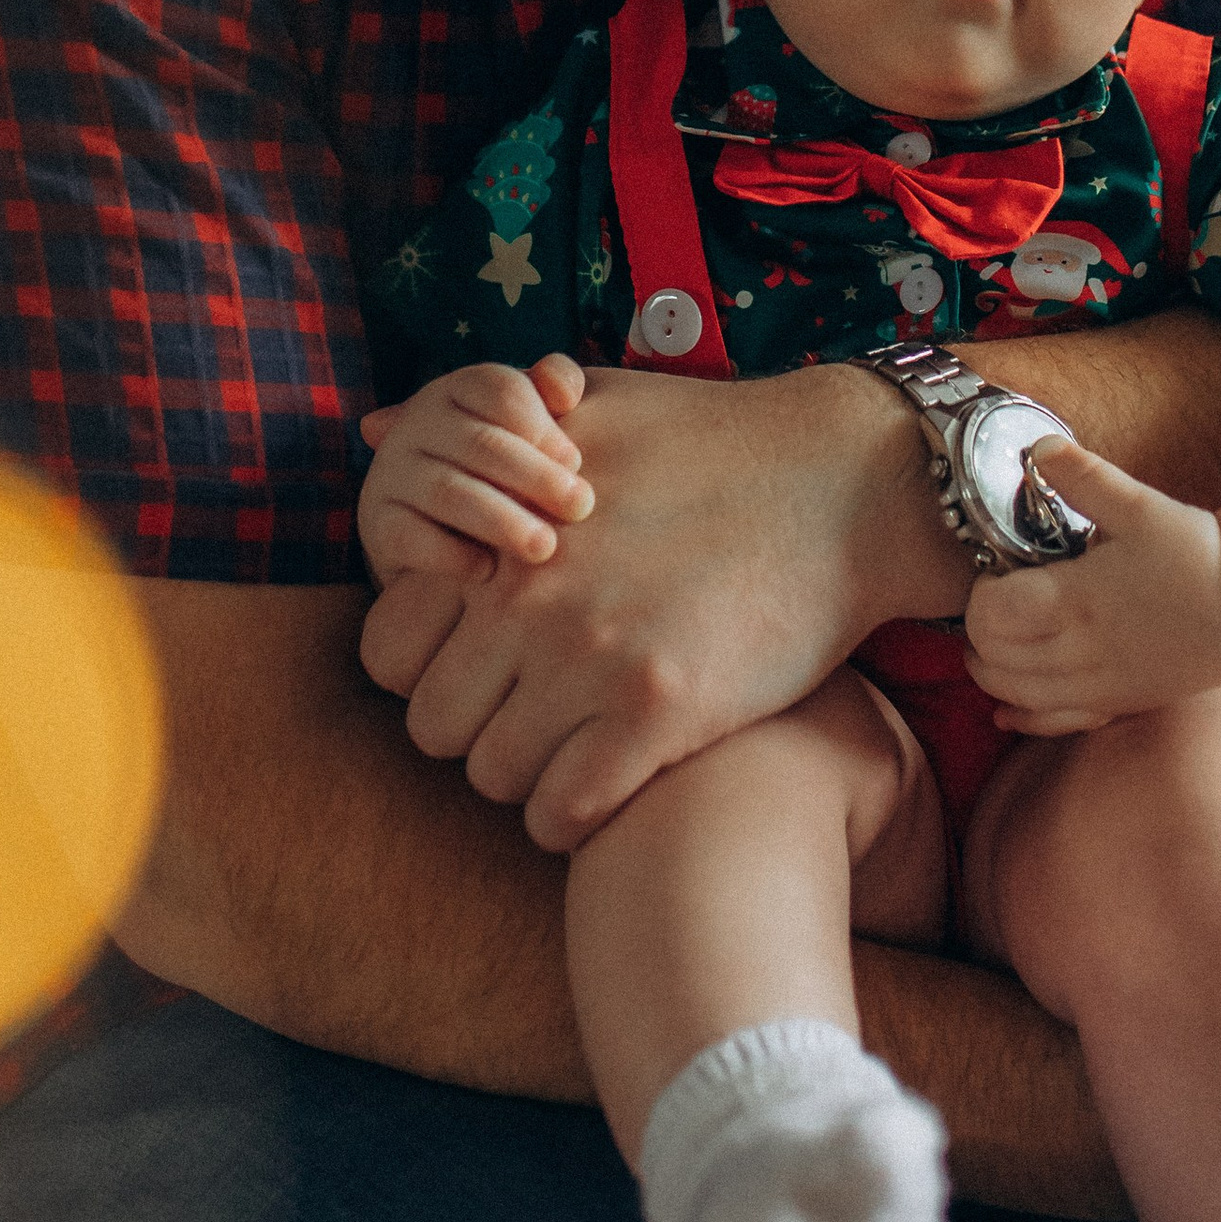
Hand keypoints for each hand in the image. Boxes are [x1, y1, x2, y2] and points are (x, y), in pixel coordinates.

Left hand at [355, 358, 932, 852]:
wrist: (846, 482)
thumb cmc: (717, 439)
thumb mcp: (587, 406)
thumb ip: (476, 424)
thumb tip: (374, 423)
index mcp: (504, 536)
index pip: (388, 647)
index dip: (429, 663)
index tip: (481, 660)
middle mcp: (531, 602)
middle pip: (435, 727)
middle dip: (477, 726)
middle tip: (533, 712)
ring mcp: (593, 663)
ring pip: (493, 778)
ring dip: (530, 772)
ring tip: (579, 742)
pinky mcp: (662, 718)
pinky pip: (563, 815)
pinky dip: (576, 814)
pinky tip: (616, 780)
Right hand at [357, 357, 589, 583]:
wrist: (436, 529)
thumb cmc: (502, 468)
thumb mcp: (527, 421)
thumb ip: (554, 387)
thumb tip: (566, 394)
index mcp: (457, 390)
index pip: (498, 388)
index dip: (542, 424)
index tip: (576, 462)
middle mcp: (417, 423)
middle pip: (481, 442)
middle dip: (536, 476)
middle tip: (580, 507)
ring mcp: (391, 472)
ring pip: (449, 491)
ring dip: (502, 521)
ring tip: (544, 546)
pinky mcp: (378, 522)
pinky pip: (411, 537)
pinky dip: (453, 556)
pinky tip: (489, 572)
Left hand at [960, 436, 1220, 730]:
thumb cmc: (1199, 553)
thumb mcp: (1139, 505)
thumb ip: (1083, 477)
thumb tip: (1038, 446)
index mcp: (1076, 600)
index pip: (991, 616)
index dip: (980, 594)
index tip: (995, 571)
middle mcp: (1081, 651)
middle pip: (995, 659)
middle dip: (980, 632)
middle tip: (991, 602)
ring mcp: (1101, 684)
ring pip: (1018, 695)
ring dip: (992, 673)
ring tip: (990, 644)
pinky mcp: (1121, 702)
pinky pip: (1058, 724)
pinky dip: (1025, 718)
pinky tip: (1007, 711)